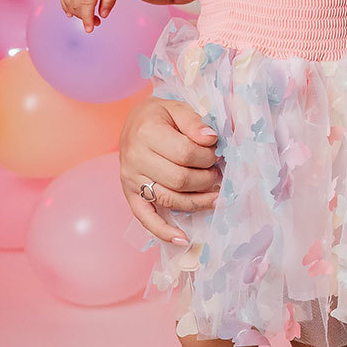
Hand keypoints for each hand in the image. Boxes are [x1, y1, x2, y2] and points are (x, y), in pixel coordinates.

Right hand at [61, 0, 126, 31]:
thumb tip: (103, 15)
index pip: (86, 4)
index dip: (86, 19)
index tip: (90, 30)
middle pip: (76, 5)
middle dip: (84, 17)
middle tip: (97, 22)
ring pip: (68, 1)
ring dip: (75, 13)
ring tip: (89, 16)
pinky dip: (66, 5)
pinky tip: (71, 13)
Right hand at [120, 95, 219, 245]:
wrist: (134, 123)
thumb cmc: (159, 116)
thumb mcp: (177, 107)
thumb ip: (194, 121)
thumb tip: (210, 139)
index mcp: (146, 133)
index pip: (185, 154)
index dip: (207, 156)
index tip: (214, 151)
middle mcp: (135, 159)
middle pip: (180, 179)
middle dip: (206, 178)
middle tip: (216, 172)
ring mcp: (131, 180)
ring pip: (170, 200)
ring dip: (198, 201)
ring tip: (216, 196)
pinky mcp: (130, 195)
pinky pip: (145, 218)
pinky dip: (164, 232)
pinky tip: (183, 239)